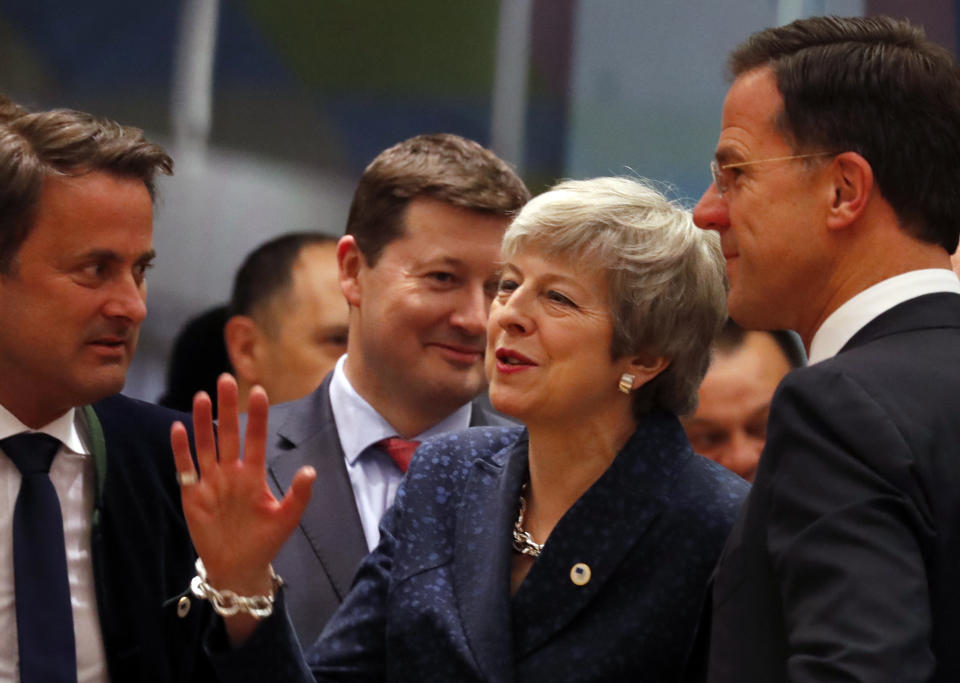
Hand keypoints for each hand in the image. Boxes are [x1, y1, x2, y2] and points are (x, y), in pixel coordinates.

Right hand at [170, 374, 315, 597]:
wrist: (239, 567)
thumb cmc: (265, 541)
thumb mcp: (286, 519)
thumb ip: (298, 496)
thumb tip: (310, 470)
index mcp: (254, 475)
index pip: (255, 439)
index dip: (256, 416)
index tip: (259, 391)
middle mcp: (231, 472)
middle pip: (228, 433)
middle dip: (227, 407)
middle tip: (225, 379)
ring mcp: (210, 482)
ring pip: (206, 445)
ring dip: (202, 422)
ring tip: (202, 396)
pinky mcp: (192, 495)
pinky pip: (185, 468)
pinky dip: (181, 450)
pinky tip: (179, 429)